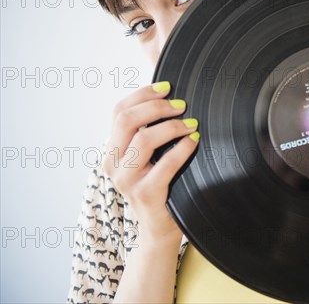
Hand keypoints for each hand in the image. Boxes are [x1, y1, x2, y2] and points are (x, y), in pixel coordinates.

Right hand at [101, 81, 198, 244]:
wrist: (159, 226)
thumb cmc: (159, 182)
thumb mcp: (148, 154)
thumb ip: (149, 124)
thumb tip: (163, 84)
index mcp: (111, 149)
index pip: (119, 111)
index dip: (142, 94)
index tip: (167, 87)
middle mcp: (113, 163)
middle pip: (127, 120)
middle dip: (157, 107)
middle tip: (182, 106)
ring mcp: (127, 180)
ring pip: (144, 139)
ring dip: (172, 126)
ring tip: (191, 124)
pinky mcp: (146, 193)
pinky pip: (166, 163)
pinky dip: (183, 148)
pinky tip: (194, 141)